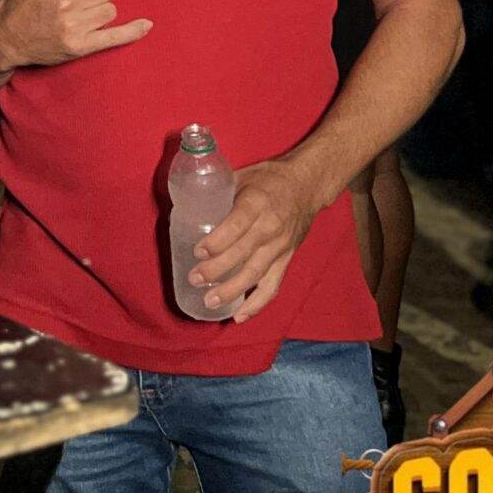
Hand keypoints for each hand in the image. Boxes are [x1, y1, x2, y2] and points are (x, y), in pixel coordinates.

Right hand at [0, 0, 152, 69]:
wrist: (5, 39)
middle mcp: (65, 1)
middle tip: (72, 0)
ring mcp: (73, 26)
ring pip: (110, 10)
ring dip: (98, 12)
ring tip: (78, 15)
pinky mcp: (79, 46)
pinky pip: (115, 36)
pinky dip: (132, 31)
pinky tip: (146, 24)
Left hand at [190, 159, 322, 318]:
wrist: (307, 185)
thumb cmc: (269, 179)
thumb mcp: (242, 176)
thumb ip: (217, 192)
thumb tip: (185, 203)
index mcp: (256, 204)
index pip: (236, 227)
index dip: (216, 242)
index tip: (198, 251)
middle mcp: (270, 227)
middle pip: (242, 255)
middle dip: (217, 271)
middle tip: (195, 279)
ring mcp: (280, 246)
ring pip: (256, 274)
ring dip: (232, 291)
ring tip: (210, 302)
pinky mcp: (286, 259)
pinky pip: (272, 285)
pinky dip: (257, 304)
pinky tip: (240, 316)